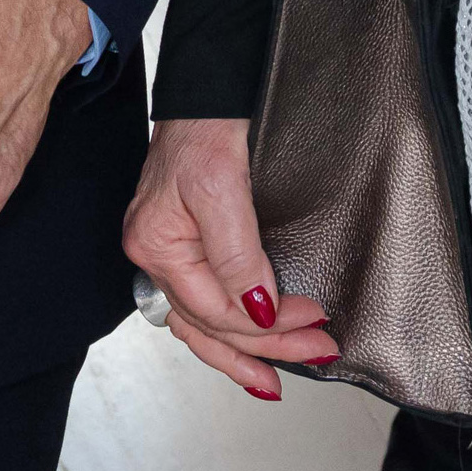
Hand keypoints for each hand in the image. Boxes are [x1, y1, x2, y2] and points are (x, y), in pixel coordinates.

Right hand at [123, 116, 335, 400]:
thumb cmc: (204, 129)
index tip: (314, 321)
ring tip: (273, 380)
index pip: (216, 310)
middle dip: (266, 346)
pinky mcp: (185, 243)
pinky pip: (203, 302)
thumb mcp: (222, 190)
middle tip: (316, 353)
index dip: (268, 325)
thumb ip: (238, 256)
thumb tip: (257, 311)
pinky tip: (246, 342)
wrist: (206, 90)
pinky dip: (226, 328)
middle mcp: (155, 255)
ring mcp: (168, 251)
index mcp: (157, 246)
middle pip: (210, 324)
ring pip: (202, 322)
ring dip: (243, 351)